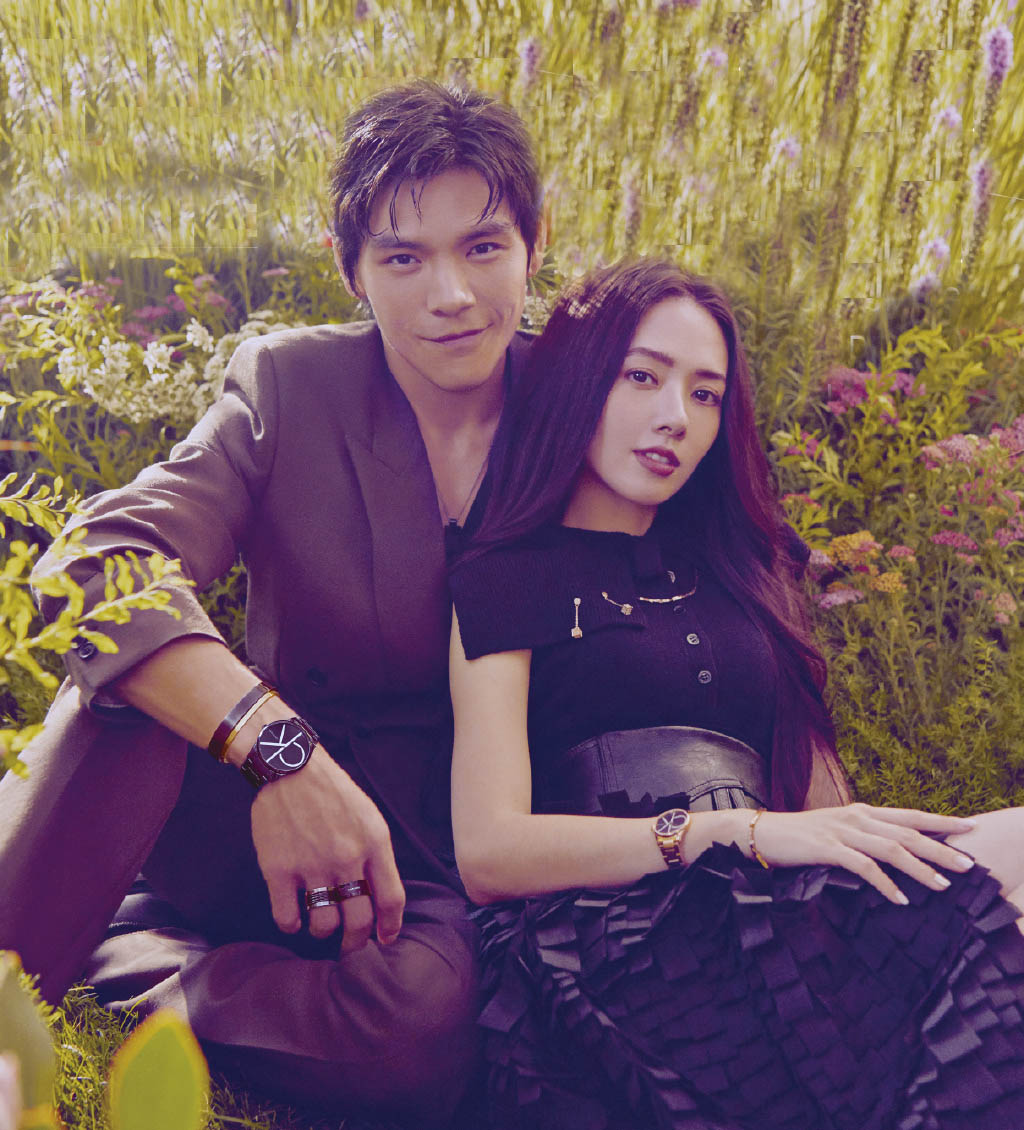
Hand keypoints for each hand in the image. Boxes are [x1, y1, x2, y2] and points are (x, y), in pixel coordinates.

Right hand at [250, 746, 405, 949]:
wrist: (290, 767)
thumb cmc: (333, 793)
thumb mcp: (369, 818)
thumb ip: (377, 857)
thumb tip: (382, 899)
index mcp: (373, 843)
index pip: (392, 899)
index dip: (391, 927)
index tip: (386, 938)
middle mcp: (346, 857)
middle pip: (359, 921)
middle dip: (358, 942)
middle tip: (352, 946)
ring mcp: (311, 865)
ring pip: (324, 925)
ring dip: (325, 932)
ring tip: (323, 926)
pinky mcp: (278, 869)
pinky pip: (287, 918)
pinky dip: (292, 925)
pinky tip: (295, 917)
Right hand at [751, 803, 977, 904]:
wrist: (761, 833)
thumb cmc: (801, 838)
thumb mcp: (838, 832)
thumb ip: (865, 838)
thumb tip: (896, 853)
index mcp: (862, 812)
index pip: (910, 815)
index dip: (941, 821)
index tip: (970, 829)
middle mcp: (857, 818)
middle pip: (908, 832)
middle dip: (940, 848)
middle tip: (968, 864)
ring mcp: (842, 831)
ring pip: (891, 848)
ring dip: (919, 868)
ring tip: (943, 885)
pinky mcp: (827, 848)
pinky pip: (863, 867)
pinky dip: (885, 884)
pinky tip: (900, 899)